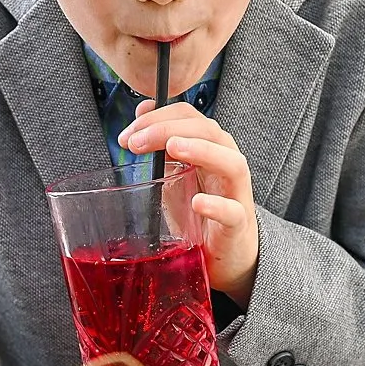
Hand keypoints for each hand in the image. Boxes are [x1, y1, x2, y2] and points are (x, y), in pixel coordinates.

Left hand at [120, 100, 258, 307]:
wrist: (225, 256)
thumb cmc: (200, 214)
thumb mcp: (174, 175)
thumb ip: (161, 145)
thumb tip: (141, 109)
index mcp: (209, 148)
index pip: (189, 117)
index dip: (158, 117)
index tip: (127, 134)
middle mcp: (226, 164)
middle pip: (209, 131)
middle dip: (169, 128)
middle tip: (136, 141)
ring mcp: (235, 194)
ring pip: (232, 163)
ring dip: (202, 151)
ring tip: (174, 148)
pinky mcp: (237, 225)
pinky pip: (233, 212)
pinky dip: (217, 205)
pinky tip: (198, 202)